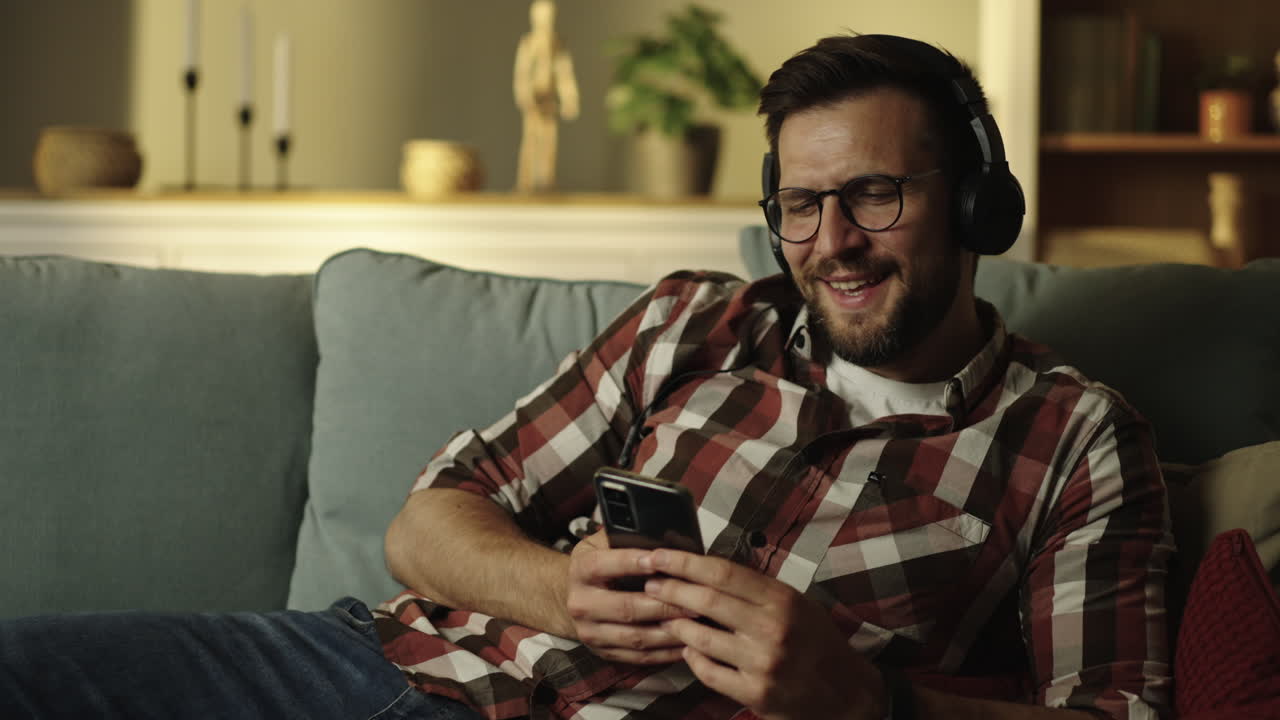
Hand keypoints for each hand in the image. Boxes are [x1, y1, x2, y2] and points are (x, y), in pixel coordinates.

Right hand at [563, 530, 693, 664]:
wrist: (568, 595)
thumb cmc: (598, 565)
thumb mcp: (602, 543)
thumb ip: (626, 538)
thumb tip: (664, 534)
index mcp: (582, 570)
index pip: (606, 565)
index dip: (633, 562)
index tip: (660, 560)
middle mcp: (581, 603)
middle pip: (626, 608)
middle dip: (665, 605)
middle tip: (696, 600)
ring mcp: (591, 632)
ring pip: (636, 637)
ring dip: (670, 632)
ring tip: (697, 623)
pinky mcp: (603, 652)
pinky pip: (638, 657)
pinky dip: (665, 653)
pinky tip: (686, 643)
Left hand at [641, 549, 887, 719]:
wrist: (845, 693)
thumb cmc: (816, 642)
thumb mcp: (796, 604)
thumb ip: (755, 589)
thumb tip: (706, 568)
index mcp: (782, 599)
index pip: (723, 572)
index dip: (684, 562)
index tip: (659, 555)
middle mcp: (773, 629)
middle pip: (707, 600)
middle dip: (670, 588)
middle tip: (649, 582)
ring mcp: (762, 663)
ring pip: (700, 637)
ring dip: (675, 624)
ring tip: (666, 616)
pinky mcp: (754, 693)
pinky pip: (707, 671)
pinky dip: (692, 657)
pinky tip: (689, 648)